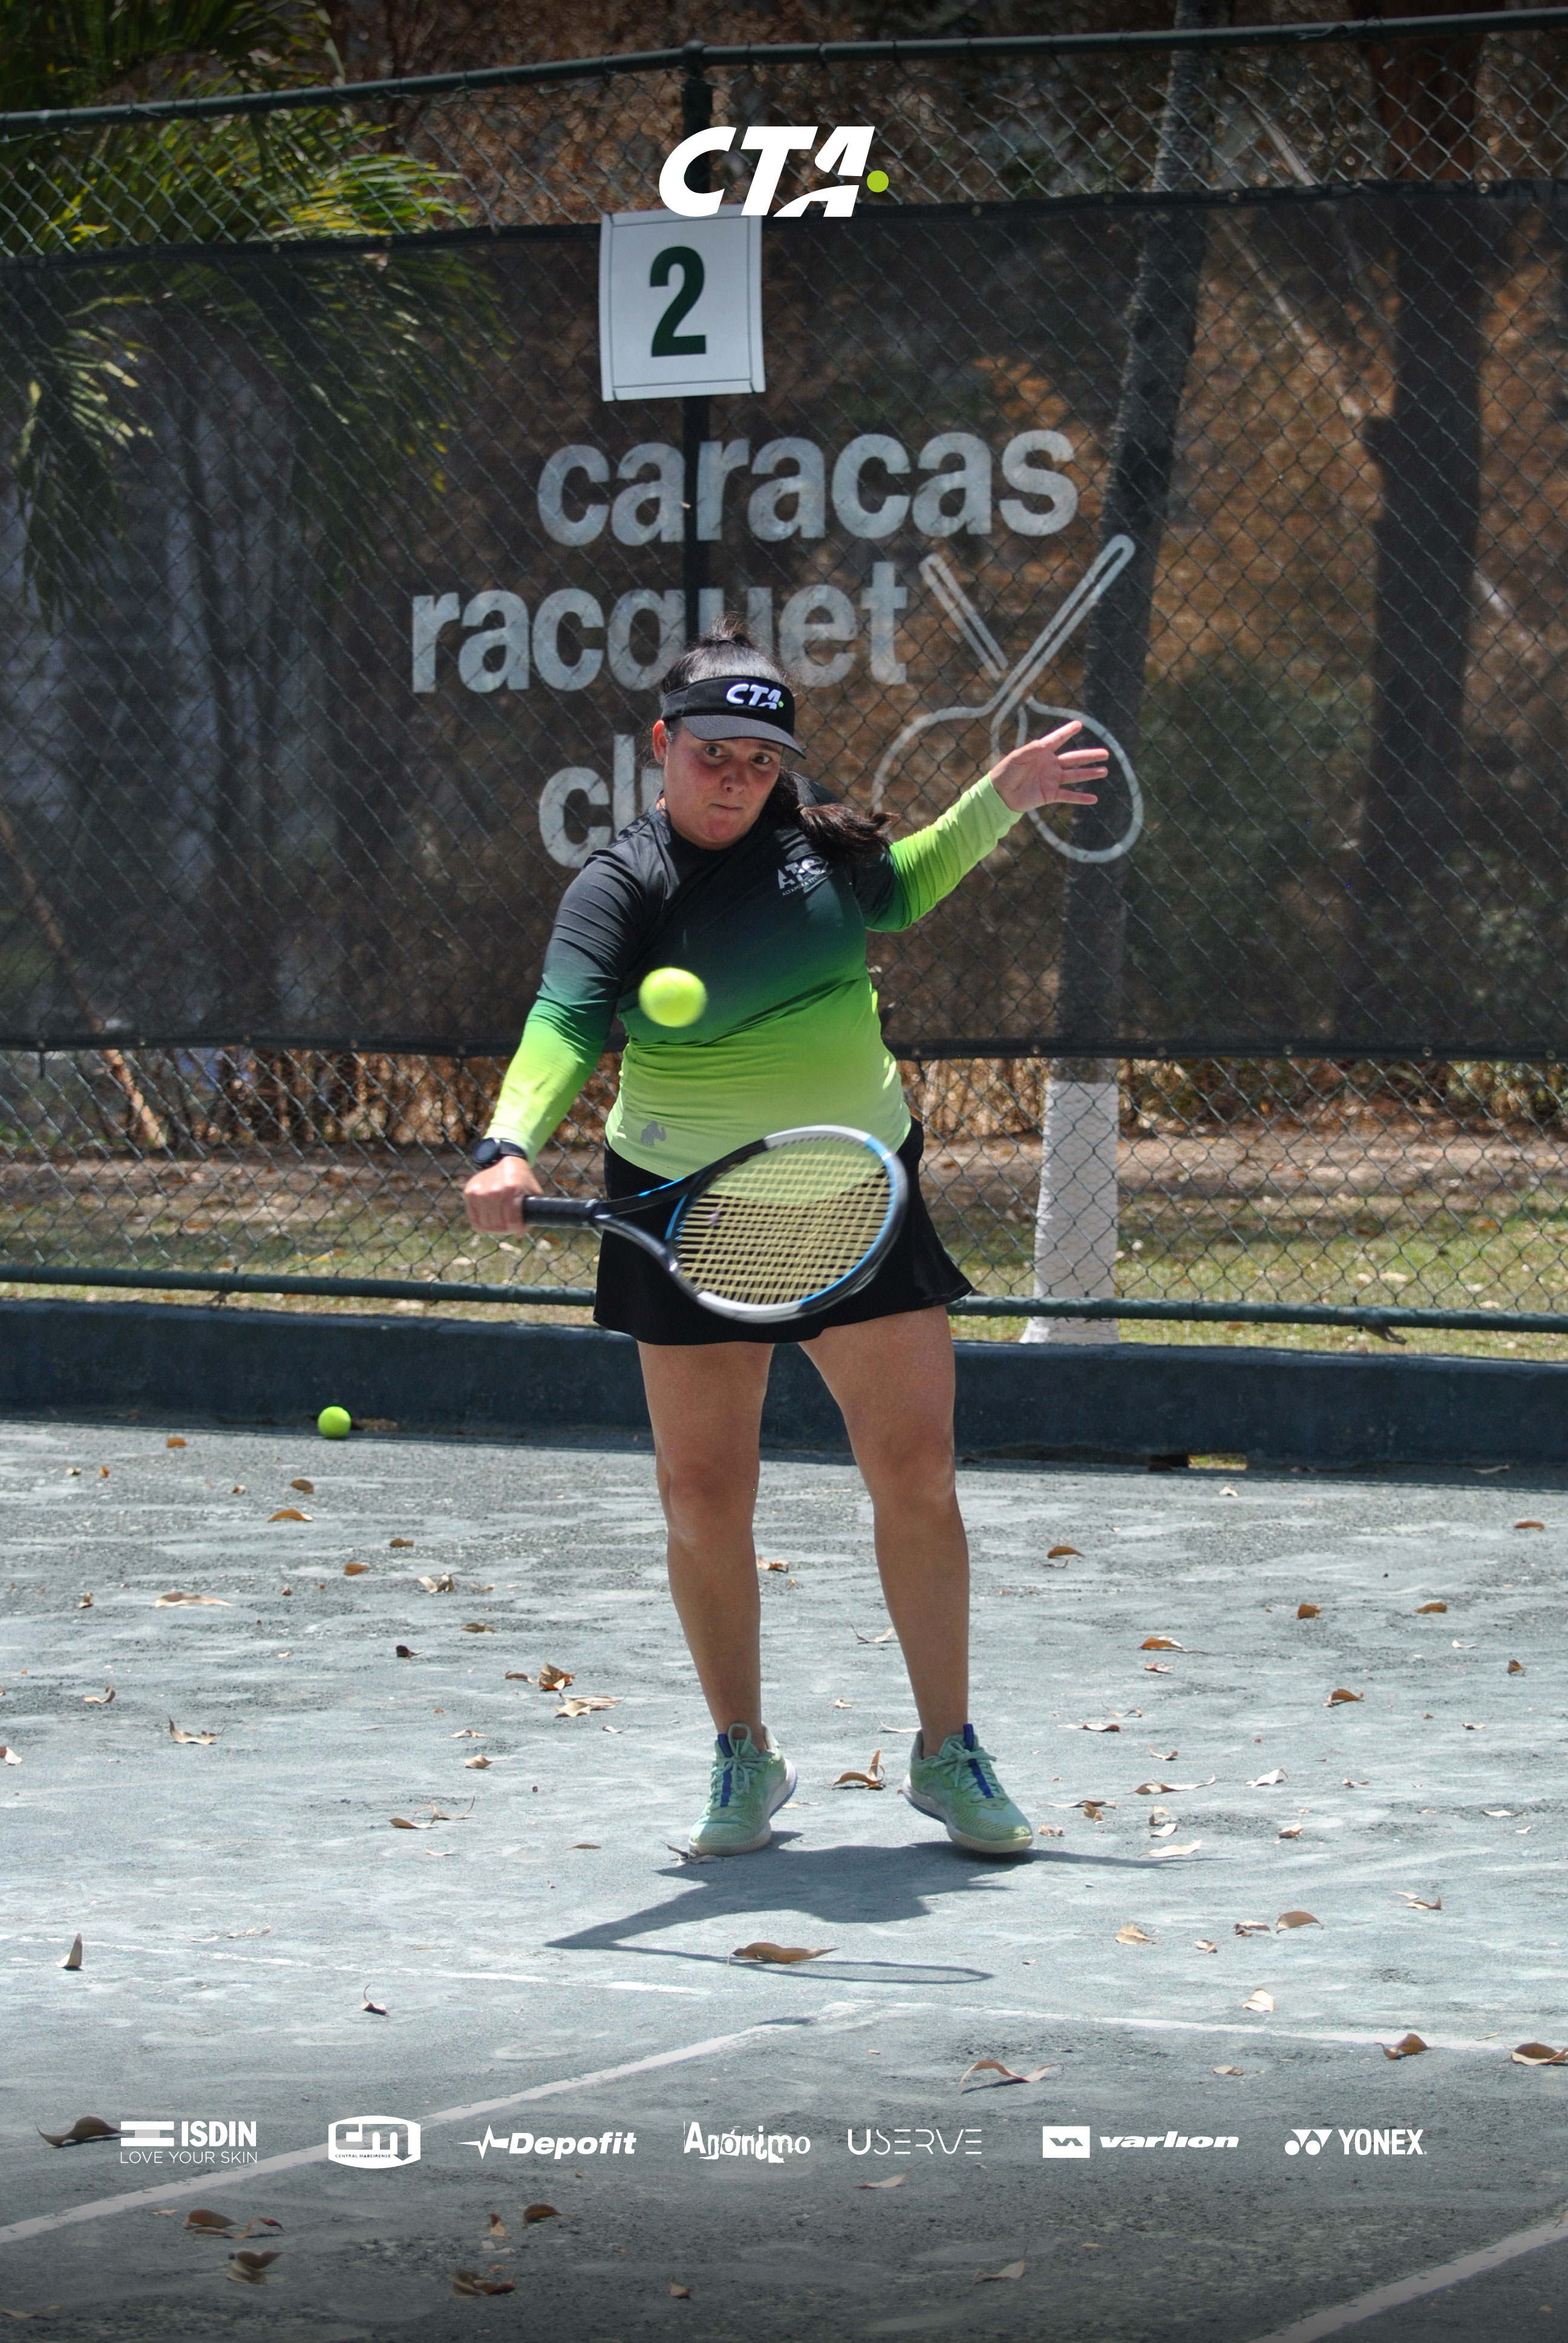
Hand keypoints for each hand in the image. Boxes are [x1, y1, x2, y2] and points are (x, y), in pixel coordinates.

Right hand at [463, 1153, 541, 1232]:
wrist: (504, 1159)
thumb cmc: (521, 1179)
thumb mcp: (534, 1191)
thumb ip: (533, 1211)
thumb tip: (521, 1231)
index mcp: (512, 1190)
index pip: (512, 1221)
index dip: (517, 1229)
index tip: (519, 1230)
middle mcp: (495, 1190)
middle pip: (498, 1225)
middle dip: (506, 1229)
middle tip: (510, 1226)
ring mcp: (480, 1191)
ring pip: (485, 1224)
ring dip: (494, 1227)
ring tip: (500, 1222)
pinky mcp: (470, 1192)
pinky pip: (474, 1219)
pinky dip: (481, 1223)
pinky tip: (489, 1219)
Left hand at [988, 719, 1107, 813]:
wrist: (1000, 795)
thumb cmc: (1005, 773)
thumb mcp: (1016, 758)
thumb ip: (1031, 749)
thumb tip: (1045, 742)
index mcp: (1041, 752)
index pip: (1057, 739)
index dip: (1067, 732)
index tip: (1079, 724)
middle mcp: (1050, 765)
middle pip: (1074, 759)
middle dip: (1090, 756)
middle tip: (1106, 753)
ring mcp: (1052, 780)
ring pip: (1075, 776)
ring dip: (1090, 774)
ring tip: (1104, 771)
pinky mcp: (1050, 794)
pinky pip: (1069, 796)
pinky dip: (1081, 798)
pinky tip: (1094, 798)